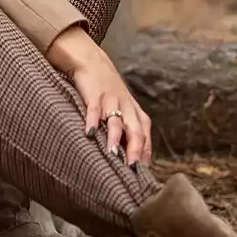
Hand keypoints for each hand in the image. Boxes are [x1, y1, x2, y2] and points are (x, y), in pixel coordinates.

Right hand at [44, 22, 152, 165]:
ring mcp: (111, 100)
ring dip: (115, 137)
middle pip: (135, 130)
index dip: (145, 153)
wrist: (93, 63)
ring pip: (116, 120)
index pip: (145, 135)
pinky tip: (90, 133)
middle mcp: (126, 107)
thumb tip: (132, 161)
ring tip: (113, 153)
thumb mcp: (123, 110)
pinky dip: (93, 120)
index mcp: (136, 113)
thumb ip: (128, 132)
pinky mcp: (94, 94)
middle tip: (132, 167)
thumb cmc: (109, 93)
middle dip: (135, 149)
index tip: (142, 173)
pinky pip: (94, 109)